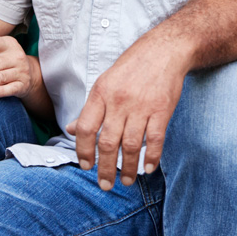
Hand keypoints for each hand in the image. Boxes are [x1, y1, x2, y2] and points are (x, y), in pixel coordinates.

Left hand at [66, 37, 187, 189]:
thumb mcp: (105, 82)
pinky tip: (148, 168)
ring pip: (131, 145)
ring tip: (126, 181)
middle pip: (108, 142)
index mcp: (101, 93)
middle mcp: (119, 101)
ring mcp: (142, 106)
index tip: (86, 166)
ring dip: (128, 168)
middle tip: (105, 185)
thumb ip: (91, 109)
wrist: (164, 50)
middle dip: (105, 168)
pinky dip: (152, 157)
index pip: (86, 128)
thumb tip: (73, 129)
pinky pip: (155, 139)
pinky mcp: (162, 110)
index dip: (83, 150)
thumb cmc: (132, 66)